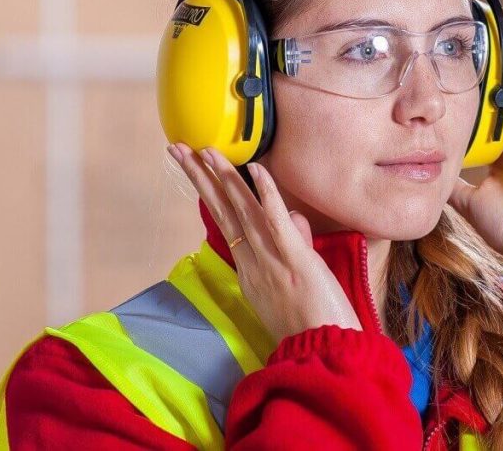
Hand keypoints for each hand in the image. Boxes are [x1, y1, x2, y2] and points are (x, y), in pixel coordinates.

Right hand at [167, 143, 362, 343]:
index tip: (196, 167)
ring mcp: (272, 260)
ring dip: (224, 177)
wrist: (324, 353)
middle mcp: (253, 262)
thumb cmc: (313, 323)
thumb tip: (294, 218)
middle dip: (199, 177)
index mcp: (249, 270)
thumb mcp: (295, 281)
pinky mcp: (295, 260)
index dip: (210, 192)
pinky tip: (255, 169)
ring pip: (243, 211)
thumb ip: (293, 244)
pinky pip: (278, 222)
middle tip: (178, 149)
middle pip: (223, 211)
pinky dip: (267, 194)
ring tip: (205, 151)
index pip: (226, 222)